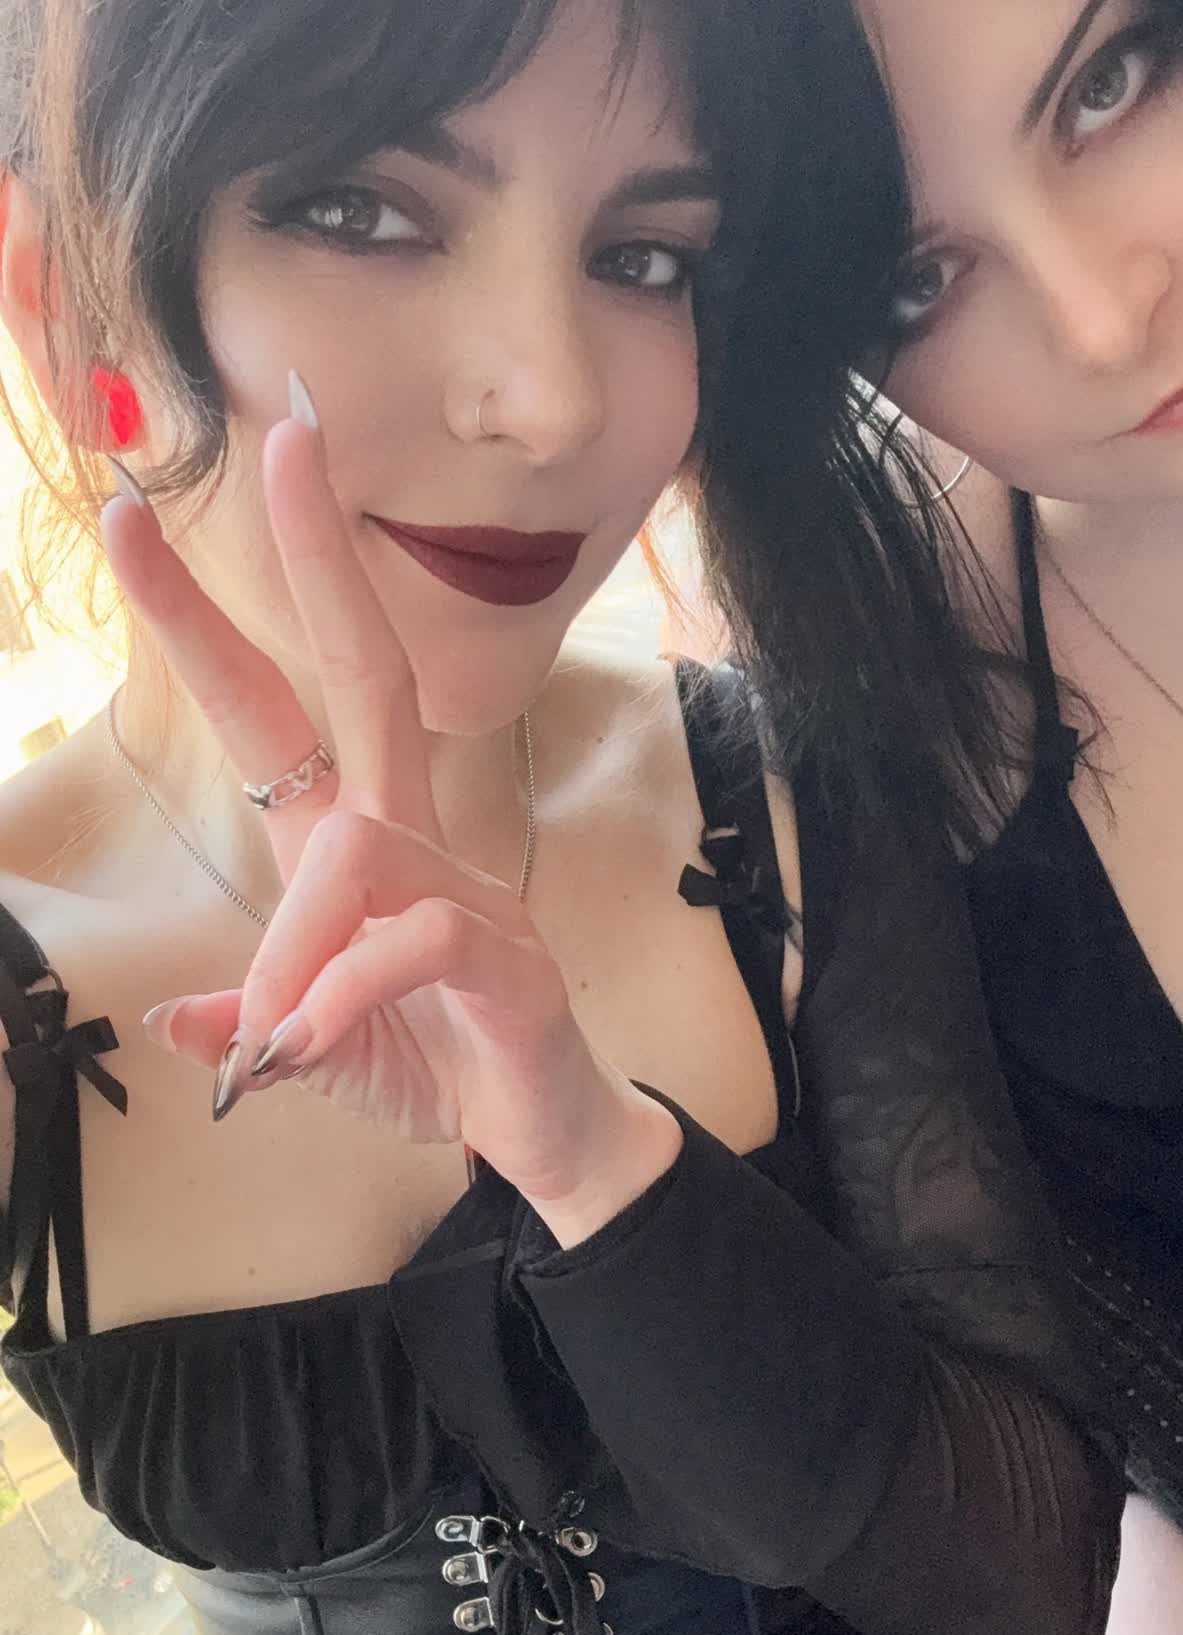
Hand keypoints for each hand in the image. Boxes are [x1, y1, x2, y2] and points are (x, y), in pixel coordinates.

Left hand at [106, 374, 680, 1243]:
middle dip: (322, 562)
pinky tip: (309, 1047)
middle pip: (369, 674)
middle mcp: (412, 843)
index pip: (277, 712)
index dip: (205, 623)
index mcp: (353, 846)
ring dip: (293, 948)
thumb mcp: (312, 1055)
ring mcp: (469, 890)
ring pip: (360, 851)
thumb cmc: (435, 1068)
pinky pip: (414, 938)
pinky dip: (343, 993)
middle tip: (285, 444)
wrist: (545, 1139)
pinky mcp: (508, 956)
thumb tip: (169, 1019)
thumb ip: (249, 1025)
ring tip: (270, 1042)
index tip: (132, 526)